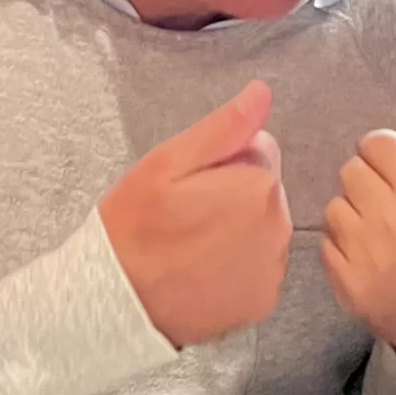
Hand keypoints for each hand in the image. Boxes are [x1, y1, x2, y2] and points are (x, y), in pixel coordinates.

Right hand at [98, 80, 291, 347]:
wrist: (117, 301)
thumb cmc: (134, 227)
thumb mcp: (167, 163)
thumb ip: (223, 127)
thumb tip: (262, 92)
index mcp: (258, 185)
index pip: (258, 151)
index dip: (221, 162)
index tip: (189, 185)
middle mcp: (278, 227)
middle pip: (263, 191)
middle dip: (232, 195)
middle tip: (185, 215)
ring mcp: (272, 268)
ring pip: (262, 229)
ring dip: (237, 230)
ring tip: (190, 245)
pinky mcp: (264, 300)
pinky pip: (258, 268)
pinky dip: (237, 267)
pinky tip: (202, 272)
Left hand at [322, 94, 395, 376]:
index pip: (375, 143)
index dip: (385, 157)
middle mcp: (393, 217)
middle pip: (351, 171)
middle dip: (368, 184)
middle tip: (390, 208)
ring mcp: (366, 251)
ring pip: (334, 206)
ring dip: (352, 216)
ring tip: (379, 234)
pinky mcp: (346, 280)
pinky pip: (325, 241)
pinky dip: (342, 247)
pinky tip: (369, 258)